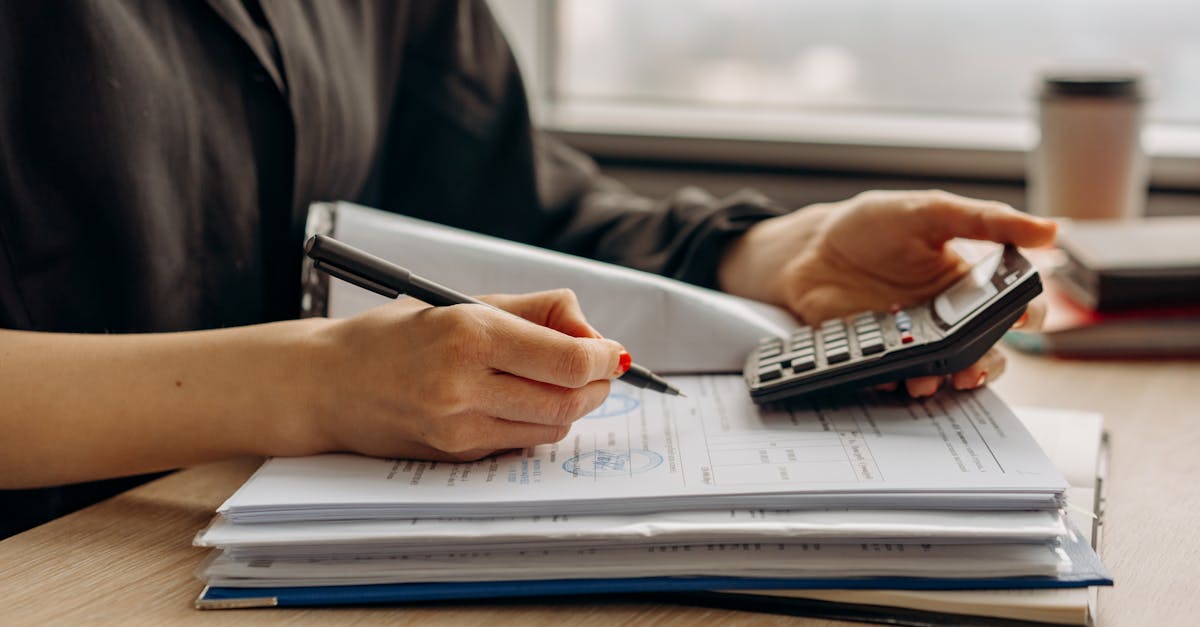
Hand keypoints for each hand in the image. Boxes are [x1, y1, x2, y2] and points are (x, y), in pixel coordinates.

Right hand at [298, 289, 625, 460]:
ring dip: (572, 406)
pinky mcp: (455, 455)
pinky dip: (537, 423)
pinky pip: (520, 442)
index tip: (611, 352)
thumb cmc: (397, 335)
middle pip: (569, 401)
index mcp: (470, 335)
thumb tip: (594, 336)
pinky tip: (521, 401)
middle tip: (597, 369)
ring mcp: (458, 428)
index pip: (569, 361)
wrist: (328, 384)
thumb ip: (537, 312)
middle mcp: (464, 386)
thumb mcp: (465, 303)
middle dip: (596, 385)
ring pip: (551, 428)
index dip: (603, 358)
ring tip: (559, 383)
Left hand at [718, 189, 1056, 394]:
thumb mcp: (930, 211)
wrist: (809, 249)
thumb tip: (1050, 229)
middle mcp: (948, 315)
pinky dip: (897, 381)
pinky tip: (891, 375)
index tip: (1021, 318)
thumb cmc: (872, 225)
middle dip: (986, 363)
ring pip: (946, 371)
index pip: (1015, 305)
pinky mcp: (879, 354)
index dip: (1026, 316)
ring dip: (944, 379)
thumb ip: (985, 220)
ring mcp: (914, 338)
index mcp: (969, 281)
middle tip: (974, 365)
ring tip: (931, 379)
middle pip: (986, 350)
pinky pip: (897, 377)